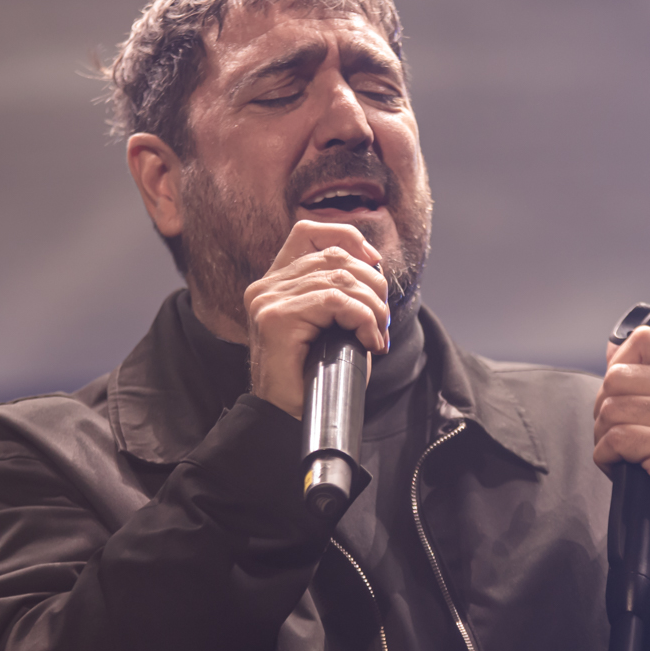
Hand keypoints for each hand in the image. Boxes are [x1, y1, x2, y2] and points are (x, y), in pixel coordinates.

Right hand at [244, 220, 388, 418]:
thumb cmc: (312, 378)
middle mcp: (266, 286)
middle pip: (334, 257)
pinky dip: (363, 318)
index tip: (374, 262)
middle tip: (383, 320)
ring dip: (372, 306)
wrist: (286, 418)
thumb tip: (376, 270)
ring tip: (378, 333)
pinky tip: (369, 340)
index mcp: (275, 282)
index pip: (308, 232)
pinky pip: (335, 301)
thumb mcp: (330, 326)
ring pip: (340, 279)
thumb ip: (341, 293)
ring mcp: (268, 300)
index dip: (347, 236)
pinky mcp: (276, 318)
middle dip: (372, 284)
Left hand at [592, 326, 649, 521]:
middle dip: (606, 409)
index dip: (620, 362)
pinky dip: (607, 458)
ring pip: (609, 410)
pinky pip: (614, 440)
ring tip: (627, 453)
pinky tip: (625, 467)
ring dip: (605, 437)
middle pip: (615, 378)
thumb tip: (611, 349)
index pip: (643, 339)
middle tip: (623, 434)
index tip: (623, 392)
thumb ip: (648, 375)